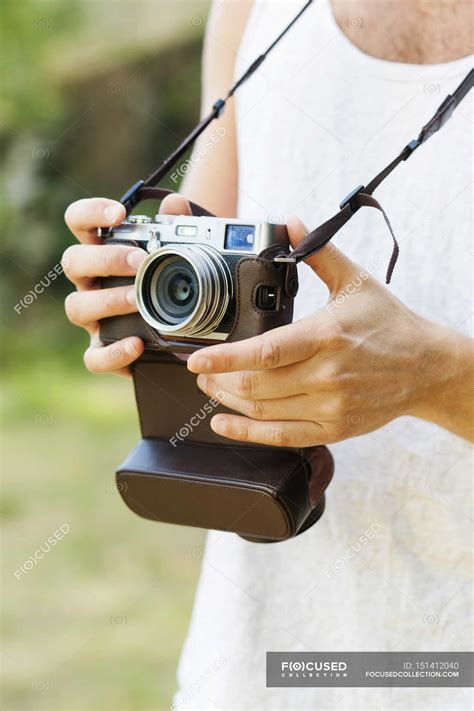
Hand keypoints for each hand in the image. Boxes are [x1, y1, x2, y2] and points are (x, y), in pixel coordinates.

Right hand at [63, 194, 190, 374]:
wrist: (183, 330)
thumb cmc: (172, 283)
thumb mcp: (182, 254)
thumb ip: (178, 228)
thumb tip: (175, 205)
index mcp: (102, 251)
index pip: (79, 221)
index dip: (91, 213)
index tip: (119, 213)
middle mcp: (90, 282)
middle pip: (73, 261)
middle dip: (106, 259)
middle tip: (140, 262)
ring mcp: (92, 317)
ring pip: (76, 306)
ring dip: (107, 301)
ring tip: (138, 300)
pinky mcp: (102, 350)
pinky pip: (93, 357)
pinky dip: (112, 353)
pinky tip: (136, 345)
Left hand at [188, 216, 472, 444]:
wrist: (426, 368)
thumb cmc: (389, 324)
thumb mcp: (357, 282)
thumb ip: (319, 253)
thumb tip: (292, 224)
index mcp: (327, 336)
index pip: (267, 351)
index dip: (226, 358)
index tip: (196, 358)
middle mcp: (326, 375)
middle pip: (256, 385)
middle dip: (217, 379)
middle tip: (199, 369)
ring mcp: (329, 407)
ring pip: (263, 411)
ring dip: (226, 400)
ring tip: (210, 386)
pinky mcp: (333, 429)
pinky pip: (280, 437)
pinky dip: (246, 433)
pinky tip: (224, 424)